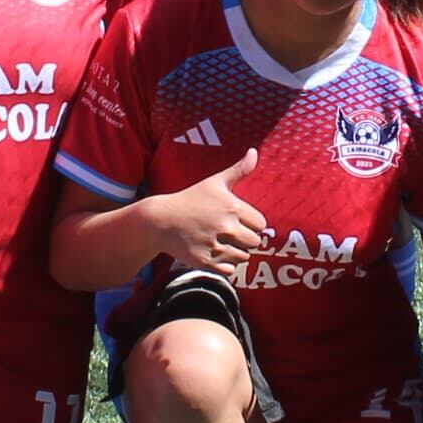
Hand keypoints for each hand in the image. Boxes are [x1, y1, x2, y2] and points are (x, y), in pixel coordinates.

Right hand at [147, 147, 272, 275]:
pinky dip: (224, 265)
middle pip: (255, 243)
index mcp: (232, 207)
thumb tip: (254, 151)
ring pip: (243, 258)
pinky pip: (230, 270)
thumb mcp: (214, 182)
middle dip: (244, 239)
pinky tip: (212, 252)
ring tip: (218, 242)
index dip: (251, 224)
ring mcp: (214, 245)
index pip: (261, 224)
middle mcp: (225, 227)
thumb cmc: (190, 200)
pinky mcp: (204, 261)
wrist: (160, 220)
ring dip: (234, 252)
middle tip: (227, 233)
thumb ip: (239, 170)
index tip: (237, 221)